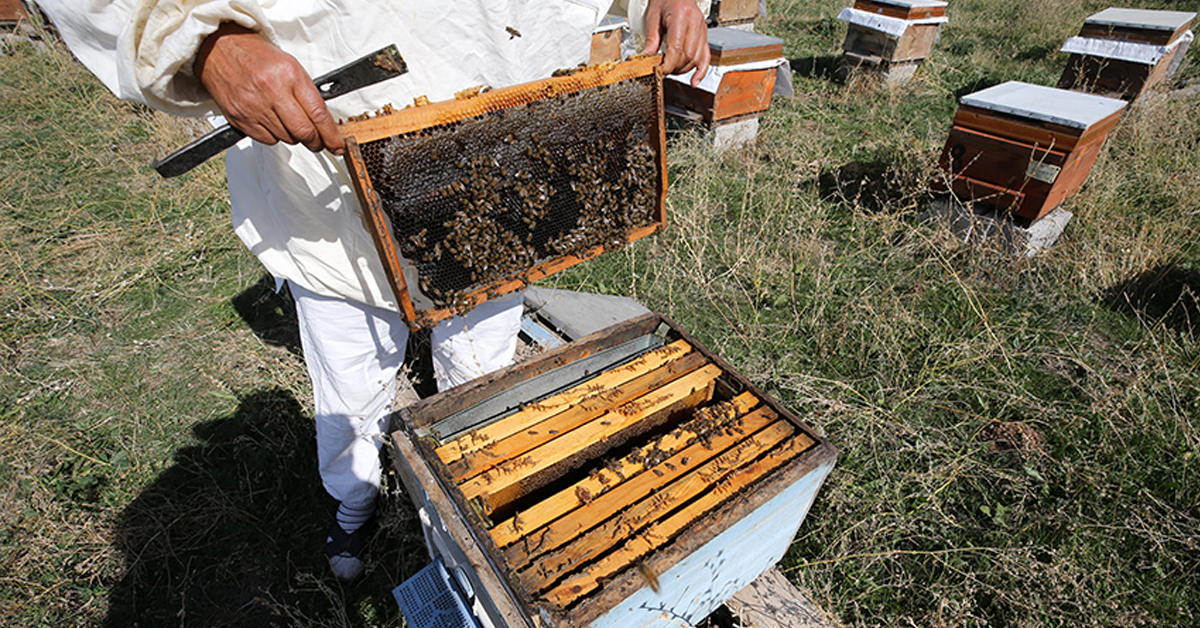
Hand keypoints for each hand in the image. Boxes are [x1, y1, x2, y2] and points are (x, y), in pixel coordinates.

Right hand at [194, 23, 344, 155]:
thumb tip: (325, 122)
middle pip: (303, 132)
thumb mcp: (290, 66)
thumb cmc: (257, 57)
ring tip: (288, 121)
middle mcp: (271, 91)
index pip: (318, 114)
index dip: (331, 135)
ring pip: (286, 138)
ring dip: (293, 136)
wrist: (219, 49)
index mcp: (289, 75)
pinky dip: (274, 136)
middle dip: (315, 142)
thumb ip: (308, 93)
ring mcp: (254, 106)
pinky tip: (271, 121)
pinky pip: (267, 140)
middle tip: (318, 142)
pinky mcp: (240, 118)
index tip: (337, 145)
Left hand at [641, 0, 709, 85]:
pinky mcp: (704, 35)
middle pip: (688, 55)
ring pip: (696, 57)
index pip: (677, 47)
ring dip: (684, 69)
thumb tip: (647, 58)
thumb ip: (652, 39)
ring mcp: (702, 29)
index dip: (669, 63)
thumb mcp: (653, 17)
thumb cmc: (664, 0)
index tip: (660, 71)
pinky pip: (706, 56)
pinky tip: (695, 81)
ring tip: (672, 71)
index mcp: (682, 16)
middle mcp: (695, 23)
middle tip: (663, 71)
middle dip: (675, 67)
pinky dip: (701, 70)